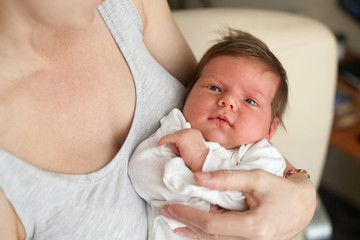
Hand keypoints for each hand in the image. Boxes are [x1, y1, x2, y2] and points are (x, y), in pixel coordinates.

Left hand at [158, 129, 207, 171]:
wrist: (202, 163)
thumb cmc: (197, 159)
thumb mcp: (192, 147)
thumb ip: (184, 143)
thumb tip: (172, 143)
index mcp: (195, 132)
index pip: (182, 134)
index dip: (179, 142)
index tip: (178, 148)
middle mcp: (191, 130)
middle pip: (177, 134)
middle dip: (177, 143)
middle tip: (183, 153)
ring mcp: (186, 133)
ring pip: (174, 137)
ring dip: (175, 146)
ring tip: (183, 153)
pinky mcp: (181, 137)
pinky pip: (169, 138)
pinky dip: (163, 140)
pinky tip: (160, 143)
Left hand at [161, 169, 315, 239]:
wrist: (304, 206)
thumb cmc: (284, 190)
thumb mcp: (257, 178)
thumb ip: (228, 178)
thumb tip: (198, 177)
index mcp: (255, 227)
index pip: (212, 226)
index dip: (189, 217)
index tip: (172, 207)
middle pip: (211, 238)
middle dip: (187, 225)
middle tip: (167, 213)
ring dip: (194, 232)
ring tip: (177, 222)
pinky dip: (208, 234)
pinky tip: (196, 228)